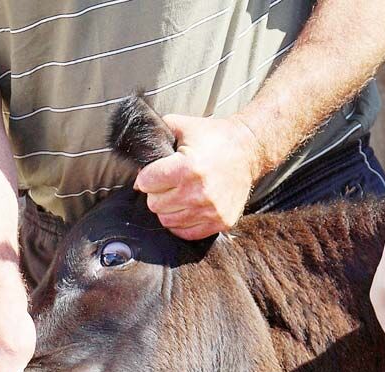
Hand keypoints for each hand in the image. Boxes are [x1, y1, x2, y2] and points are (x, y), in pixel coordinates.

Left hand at [134, 114, 262, 239]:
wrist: (248, 150)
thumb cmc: (214, 137)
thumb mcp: (183, 126)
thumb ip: (156, 134)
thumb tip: (135, 155)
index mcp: (187, 167)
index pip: (146, 183)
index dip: (147, 176)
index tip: (155, 173)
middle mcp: (199, 192)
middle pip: (155, 204)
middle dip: (157, 193)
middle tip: (168, 183)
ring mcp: (211, 210)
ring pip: (168, 220)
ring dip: (169, 208)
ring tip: (178, 194)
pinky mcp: (221, 221)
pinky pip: (187, 232)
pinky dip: (182, 222)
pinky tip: (187, 207)